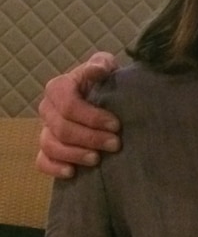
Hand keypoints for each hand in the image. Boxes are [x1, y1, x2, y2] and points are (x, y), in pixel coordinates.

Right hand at [35, 52, 121, 177]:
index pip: (70, 105)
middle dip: (90, 138)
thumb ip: (101, 64)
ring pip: (51, 146)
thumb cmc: (104, 80)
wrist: (104, 96)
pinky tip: (72, 172)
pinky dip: (54, 168)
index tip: (116, 125)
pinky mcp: (47, 148)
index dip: (92, 117)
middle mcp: (48, 109)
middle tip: (115, 144)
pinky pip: (42, 162)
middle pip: (62, 128)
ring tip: (97, 159)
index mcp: (59, 88)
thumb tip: (96, 70)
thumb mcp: (106, 66)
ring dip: (75, 154)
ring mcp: (45, 129)